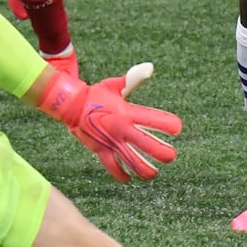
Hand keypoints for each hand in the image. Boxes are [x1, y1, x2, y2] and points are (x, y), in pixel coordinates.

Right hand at [38, 64, 180, 181]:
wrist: (70, 106)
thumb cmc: (96, 94)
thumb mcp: (114, 85)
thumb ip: (133, 79)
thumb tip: (150, 68)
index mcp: (127, 112)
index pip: (154, 119)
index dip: (169, 125)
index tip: (177, 129)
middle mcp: (121, 129)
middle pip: (148, 145)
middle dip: (163, 153)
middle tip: (171, 156)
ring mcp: (111, 141)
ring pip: (132, 162)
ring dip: (146, 170)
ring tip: (154, 173)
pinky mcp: (101, 150)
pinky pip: (113, 167)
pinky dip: (121, 175)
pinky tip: (129, 178)